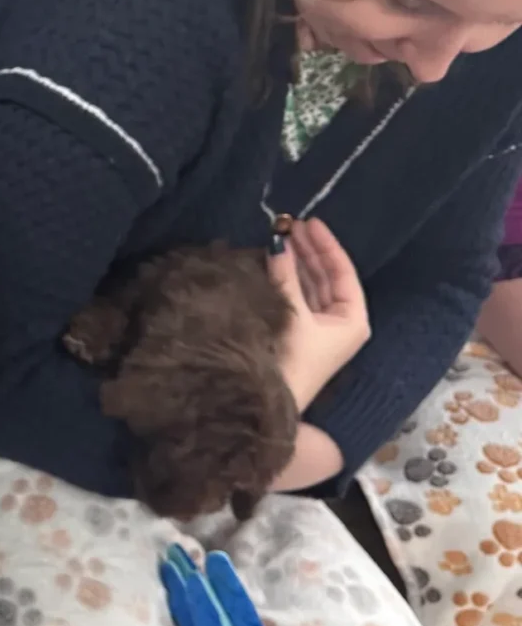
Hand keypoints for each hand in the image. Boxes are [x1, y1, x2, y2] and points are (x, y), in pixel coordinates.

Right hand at [269, 218, 369, 407]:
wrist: (271, 402)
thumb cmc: (294, 361)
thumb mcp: (293, 315)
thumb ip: (285, 277)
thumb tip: (277, 243)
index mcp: (354, 319)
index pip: (342, 272)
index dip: (326, 245)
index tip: (308, 223)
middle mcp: (341, 323)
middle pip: (326, 277)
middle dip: (308, 252)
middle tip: (288, 226)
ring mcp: (321, 330)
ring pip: (310, 287)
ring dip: (296, 264)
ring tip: (279, 240)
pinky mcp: (300, 336)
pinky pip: (298, 300)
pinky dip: (287, 281)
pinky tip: (275, 264)